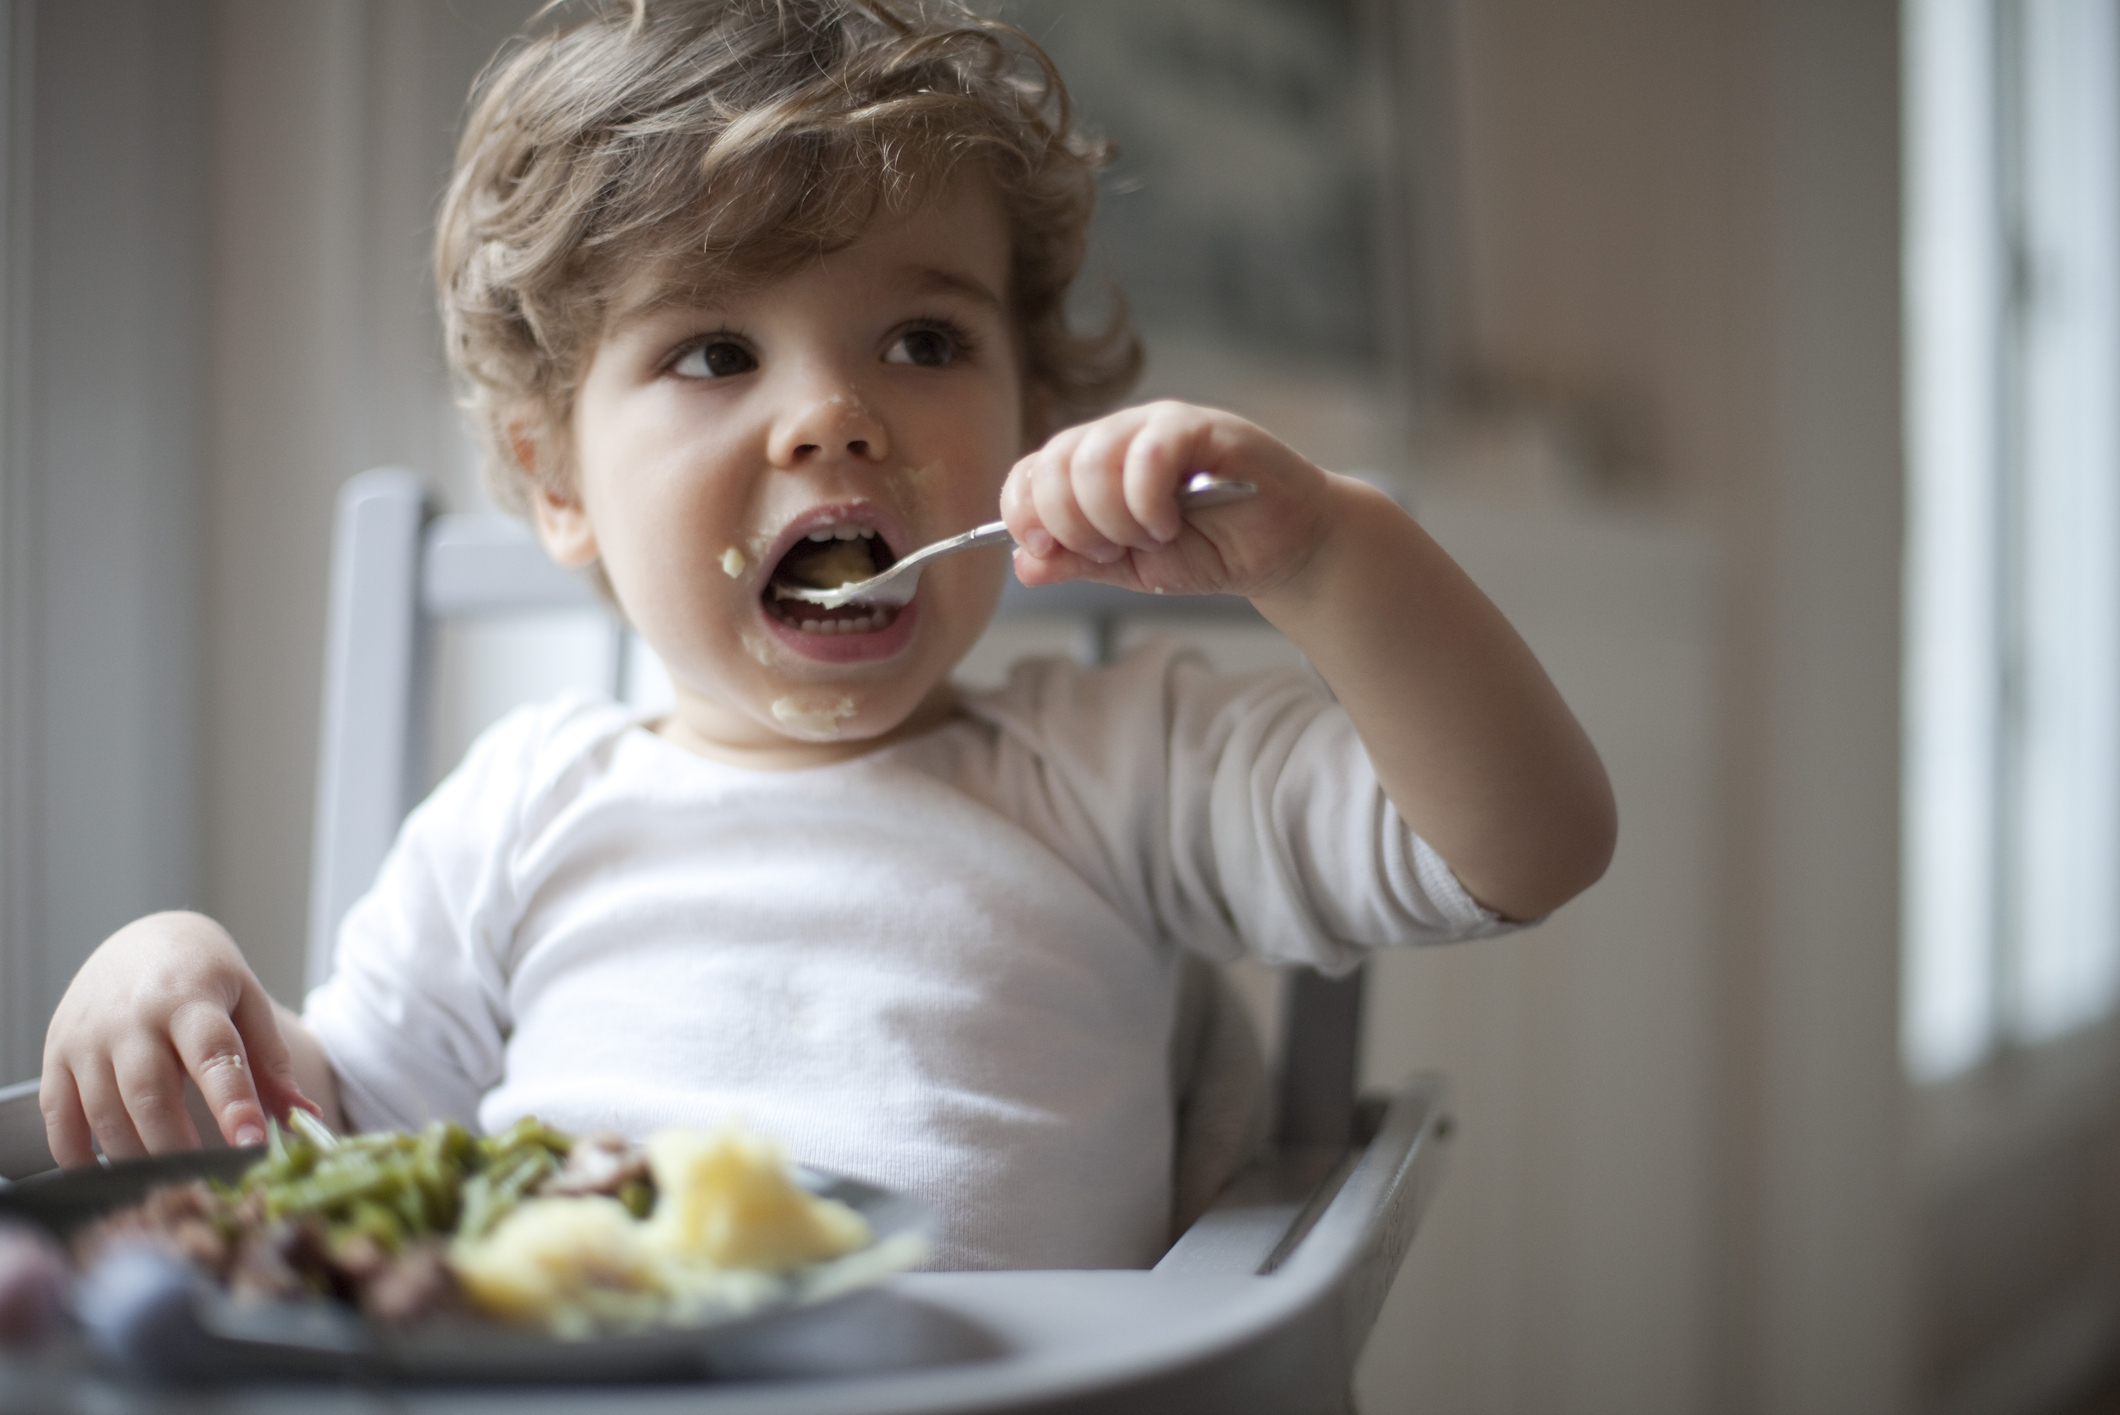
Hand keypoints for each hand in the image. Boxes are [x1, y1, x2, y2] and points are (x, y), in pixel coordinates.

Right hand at [41, 911, 315, 1165]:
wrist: (142, 938)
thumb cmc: (205, 978)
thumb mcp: (248, 1003)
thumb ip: (273, 1063)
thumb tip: (304, 1119)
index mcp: (191, 1000)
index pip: (215, 1055)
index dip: (233, 1102)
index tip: (252, 1143)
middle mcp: (133, 1018)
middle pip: (152, 1094)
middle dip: (180, 1146)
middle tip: (207, 1180)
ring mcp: (88, 1038)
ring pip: (106, 1113)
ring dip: (138, 1156)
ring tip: (172, 1179)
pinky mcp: (56, 1056)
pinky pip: (59, 1119)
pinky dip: (79, 1156)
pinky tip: (112, 1174)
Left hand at [1000, 401, 1332, 600]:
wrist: (1281, 548)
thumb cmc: (1210, 549)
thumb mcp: (1130, 569)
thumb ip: (1077, 562)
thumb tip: (1023, 564)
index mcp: (1090, 465)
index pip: (1029, 472)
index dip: (1022, 513)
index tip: (1044, 550)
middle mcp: (1118, 436)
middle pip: (1053, 462)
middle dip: (1068, 522)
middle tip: (1108, 551)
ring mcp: (1157, 426)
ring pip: (1093, 456)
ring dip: (1110, 516)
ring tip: (1147, 539)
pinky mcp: (1200, 427)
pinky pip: (1150, 451)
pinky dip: (1147, 500)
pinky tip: (1167, 523)